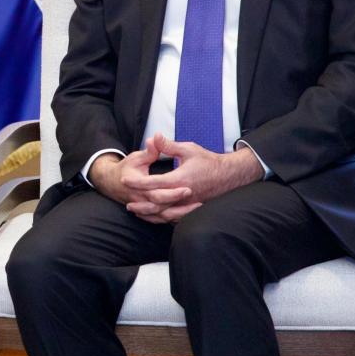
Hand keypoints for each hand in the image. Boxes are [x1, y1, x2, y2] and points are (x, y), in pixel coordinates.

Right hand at [90, 141, 190, 220]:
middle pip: (162, 207)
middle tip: (198, 200)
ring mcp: (143, 207)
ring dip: (180, 214)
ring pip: (163, 217)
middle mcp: (140, 199)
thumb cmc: (126, 168)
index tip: (188, 188)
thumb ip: (149, 151)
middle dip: (180, 205)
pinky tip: (186, 214)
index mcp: (138, 185)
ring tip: (197, 208)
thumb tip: (156, 138)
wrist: (112, 182)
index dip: (173, 192)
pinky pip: (161, 220)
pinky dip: (173, 219)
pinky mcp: (146, 212)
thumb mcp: (136, 157)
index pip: (157, 192)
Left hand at [120, 133, 264, 223]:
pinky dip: (162, 219)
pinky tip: (153, 217)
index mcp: (180, 179)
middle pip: (157, 204)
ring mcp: (188, 204)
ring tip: (137, 212)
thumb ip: (169, 145)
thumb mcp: (188, 149)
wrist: (229, 174)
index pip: (153, 183)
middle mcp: (183, 195)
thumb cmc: (208, 160)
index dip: (137, 182)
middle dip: (141, 204)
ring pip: (165, 214)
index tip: (124, 179)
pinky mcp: (192, 208)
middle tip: (127, 203)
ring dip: (150, 214)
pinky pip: (175, 218)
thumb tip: (154, 136)